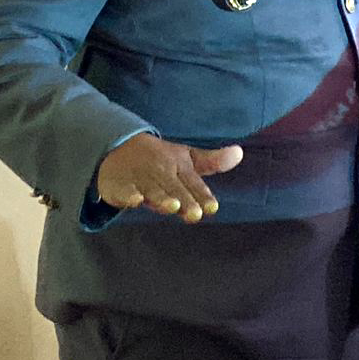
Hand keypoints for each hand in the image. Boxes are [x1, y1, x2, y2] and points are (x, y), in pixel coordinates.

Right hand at [95, 133, 242, 222]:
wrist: (118, 145)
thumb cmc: (160, 158)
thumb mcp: (186, 157)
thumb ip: (213, 161)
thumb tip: (240, 152)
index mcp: (179, 166)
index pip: (193, 183)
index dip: (202, 195)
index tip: (212, 208)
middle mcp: (161, 172)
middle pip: (175, 188)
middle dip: (185, 200)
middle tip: (195, 214)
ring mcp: (140, 178)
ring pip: (152, 190)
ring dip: (161, 198)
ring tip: (172, 206)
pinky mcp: (121, 184)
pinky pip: (124, 190)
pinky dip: (128, 195)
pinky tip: (134, 201)